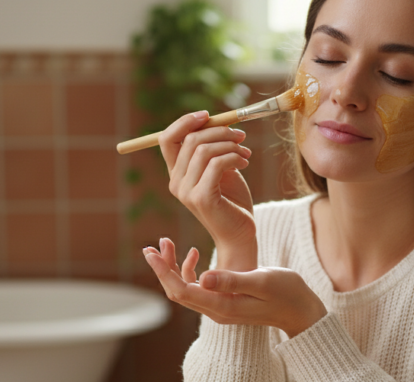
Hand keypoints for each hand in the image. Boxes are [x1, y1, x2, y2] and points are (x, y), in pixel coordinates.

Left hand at [144, 238, 326, 337]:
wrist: (302, 310)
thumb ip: (233, 280)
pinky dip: (191, 270)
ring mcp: (220, 307)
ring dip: (173, 268)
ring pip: (186, 288)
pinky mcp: (225, 301)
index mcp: (221, 307)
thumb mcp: (262, 281)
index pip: (181, 291)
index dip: (163, 272)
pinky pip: (199, 287)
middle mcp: (216, 311)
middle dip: (162, 269)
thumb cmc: (287, 293)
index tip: (151, 252)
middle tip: (151, 245)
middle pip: (178, 291)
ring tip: (166, 243)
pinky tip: (194, 253)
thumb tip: (204, 278)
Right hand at [159, 112, 256, 271]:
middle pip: (188, 139)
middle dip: (218, 131)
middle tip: (241, 135)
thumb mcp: (222, 169)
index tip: (208, 115)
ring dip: (230, 144)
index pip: (167, 139)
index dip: (185, 122)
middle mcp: (176, 183)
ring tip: (246, 152)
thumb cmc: (232, 202)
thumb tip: (218, 121)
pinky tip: (245, 162)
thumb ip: (214, 149)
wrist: (240, 234)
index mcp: (177, 174)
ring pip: (203, 150)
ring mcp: (186, 192)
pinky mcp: (201, 199)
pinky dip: (233, 156)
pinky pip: (216, 164)